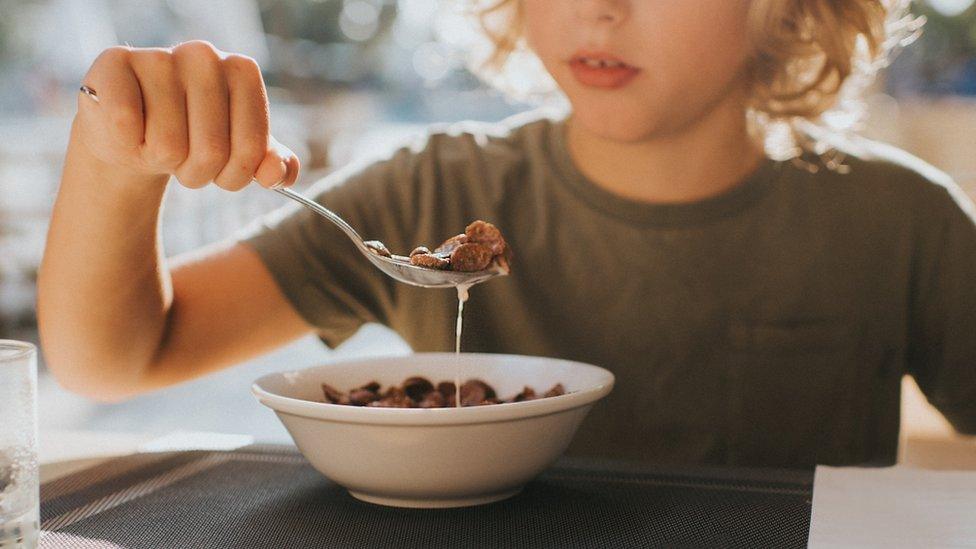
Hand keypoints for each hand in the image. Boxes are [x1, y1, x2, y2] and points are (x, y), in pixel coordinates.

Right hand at [74, 41, 298, 189]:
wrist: (134, 136)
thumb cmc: (193, 141)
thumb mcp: (240, 156)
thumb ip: (273, 166)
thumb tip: (276, 173)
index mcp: (242, 71)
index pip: (252, 149)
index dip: (234, 175)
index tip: (221, 169)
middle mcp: (204, 55)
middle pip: (211, 151)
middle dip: (196, 173)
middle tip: (182, 158)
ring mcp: (158, 56)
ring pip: (167, 147)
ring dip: (160, 162)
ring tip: (154, 143)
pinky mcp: (113, 65)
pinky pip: (126, 127)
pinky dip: (126, 145)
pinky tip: (128, 131)